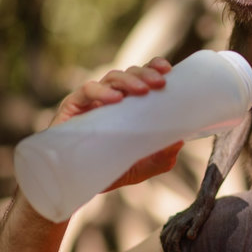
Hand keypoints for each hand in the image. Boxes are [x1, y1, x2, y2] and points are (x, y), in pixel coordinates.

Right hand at [53, 57, 182, 189]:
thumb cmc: (107, 170)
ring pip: (111, 77)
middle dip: (146, 73)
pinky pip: (87, 91)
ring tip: (142, 90)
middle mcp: (109, 98)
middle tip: (160, 83)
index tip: (168, 70)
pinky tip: (115, 99)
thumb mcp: (140, 167)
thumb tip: (179, 140)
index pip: (141, 77)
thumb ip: (161, 157)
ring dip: (129, 80)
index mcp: (126, 105)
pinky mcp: (71, 107)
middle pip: (129, 73)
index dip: (153, 68)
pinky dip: (102, 91)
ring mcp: (90, 101)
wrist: (75, 182)